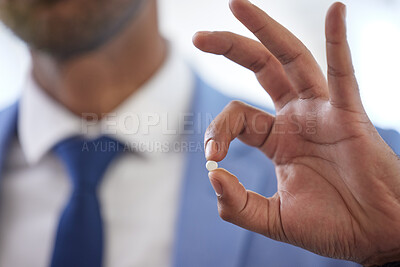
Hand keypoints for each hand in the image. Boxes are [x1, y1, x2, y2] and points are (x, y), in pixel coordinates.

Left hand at [193, 1, 399, 264]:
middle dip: (230, 48)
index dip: (217, 131)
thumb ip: (237, 205)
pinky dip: (339, 42)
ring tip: (237, 5)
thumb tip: (213, 177)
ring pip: (292, 60)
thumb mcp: (272, 218)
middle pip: (260, 69)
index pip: (237, 117)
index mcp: (277, 139)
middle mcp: (297, 118)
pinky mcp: (348, 116)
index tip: (213, 157)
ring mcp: (322, 112)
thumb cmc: (329, 226)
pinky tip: (335, 11)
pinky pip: (343, 73)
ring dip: (266, 31)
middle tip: (198, 36)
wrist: (372, 236)